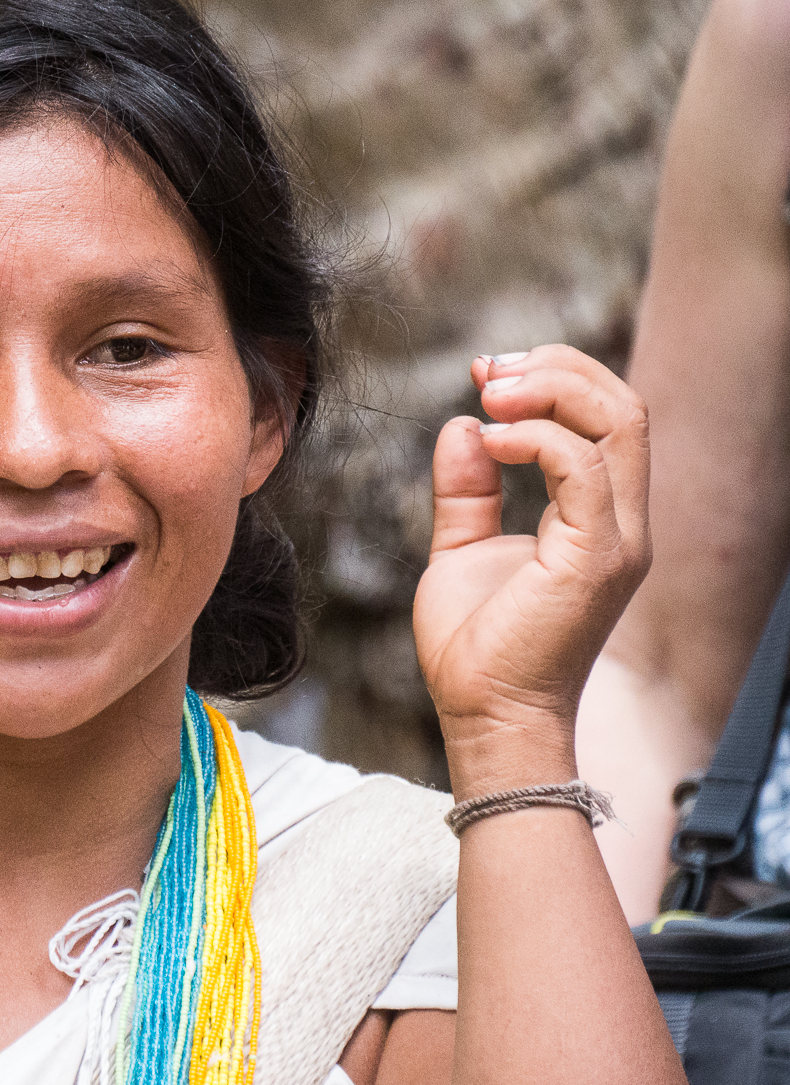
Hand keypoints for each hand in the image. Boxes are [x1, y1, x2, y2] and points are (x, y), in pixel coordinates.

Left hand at [413, 346, 649, 790]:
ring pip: (618, 422)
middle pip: (623, 405)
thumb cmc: (476, 648)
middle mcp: (622, 522)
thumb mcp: (460, 549)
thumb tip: (460, 428)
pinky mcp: (596, 557)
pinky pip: (581, 467)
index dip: (552, 377)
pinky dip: (534, 438)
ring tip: (487, 393)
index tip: (483, 373)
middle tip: (485, 369)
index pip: (606, 418)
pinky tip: (490, 442)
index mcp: (599, 517)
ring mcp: (616, 539)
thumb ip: (466, 491)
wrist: (483, 715)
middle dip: (556, 368)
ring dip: (548, 390)